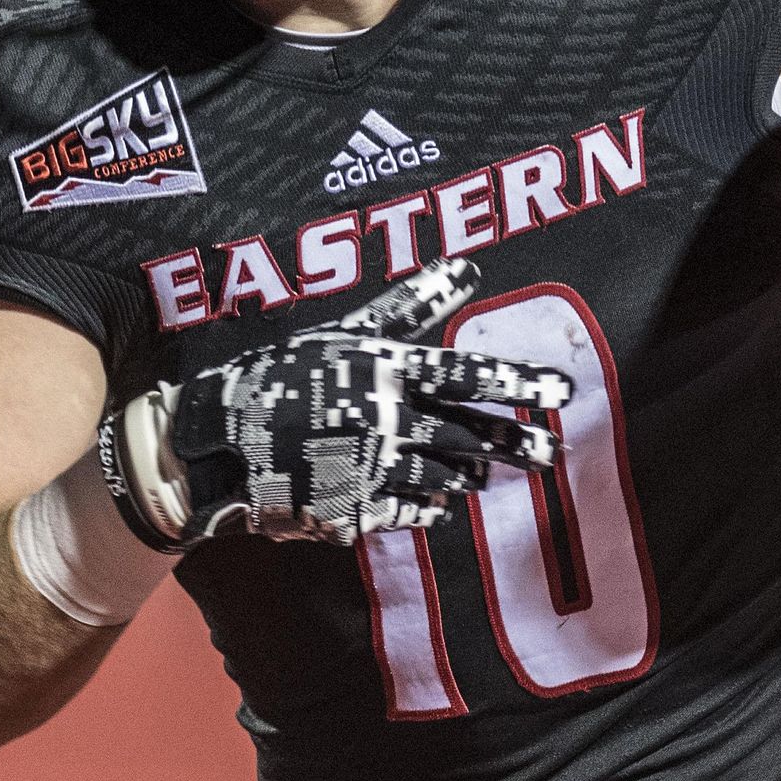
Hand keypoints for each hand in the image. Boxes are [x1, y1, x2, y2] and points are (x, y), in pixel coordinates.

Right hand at [101, 259, 571, 548]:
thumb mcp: (343, 330)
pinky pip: (410, 511)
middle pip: (469, 434)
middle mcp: (388, 419)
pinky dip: (429, 506)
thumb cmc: (281, 374)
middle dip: (516, 445)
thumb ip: (408, 306)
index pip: (468, 375)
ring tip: (490, 474)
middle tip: (552, 452)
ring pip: (446, 475)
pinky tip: (439, 505)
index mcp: (386, 370)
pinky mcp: (357, 508)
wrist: (218, 443)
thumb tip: (467, 269)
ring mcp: (373, 468)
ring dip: (473, 474)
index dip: (519, 384)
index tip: (562, 393)